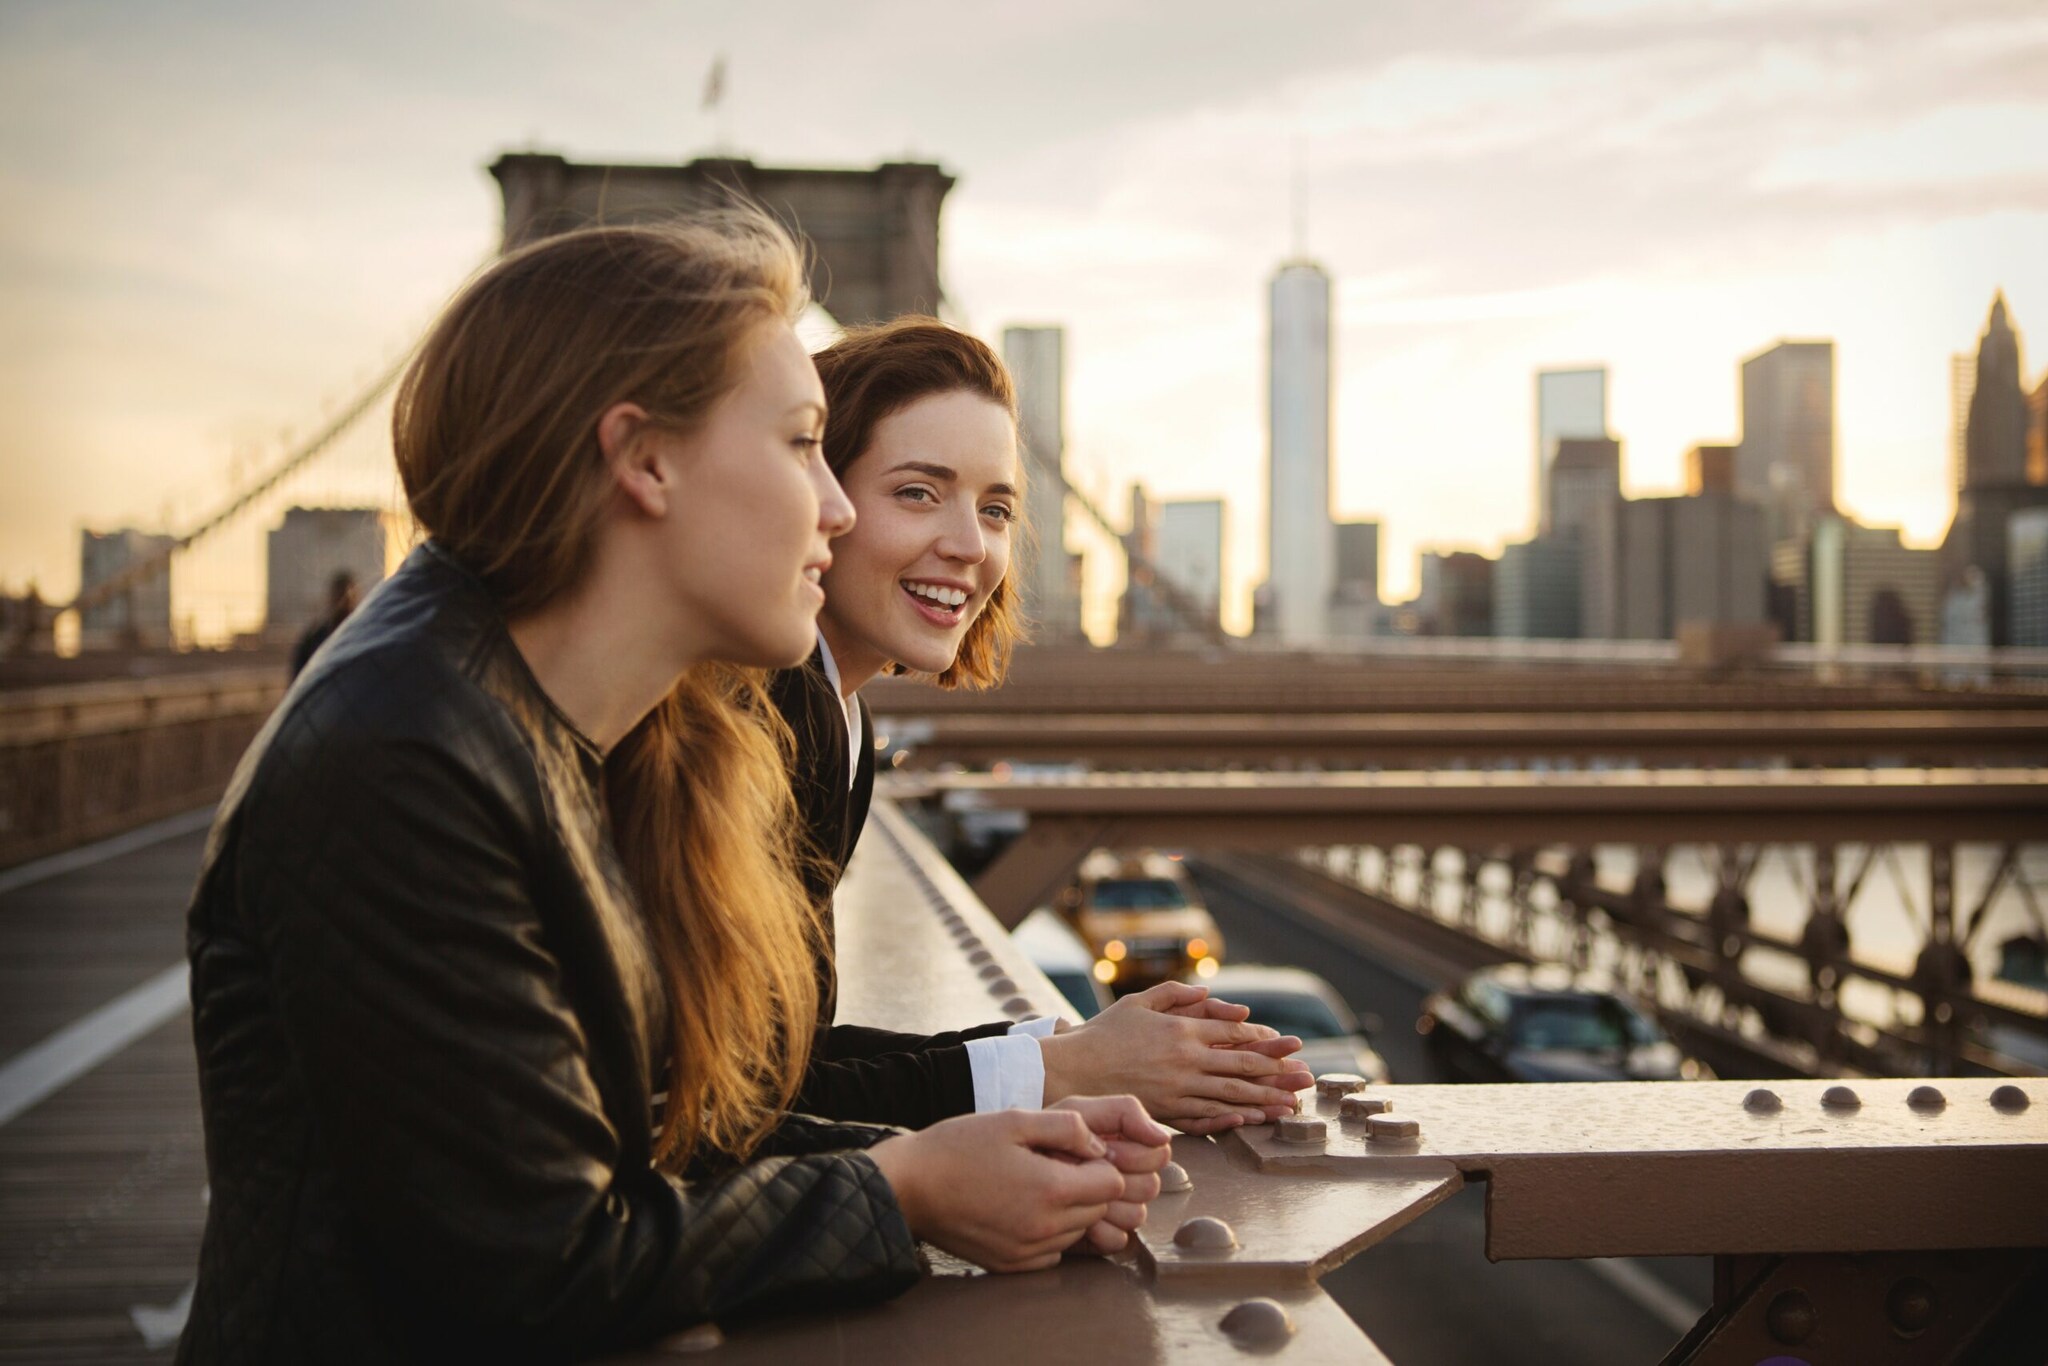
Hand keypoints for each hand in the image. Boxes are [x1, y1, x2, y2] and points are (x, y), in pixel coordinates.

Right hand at [867, 1110, 1124, 1272]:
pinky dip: (1048, 1232)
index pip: (1112, 1183)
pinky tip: (1022, 1208)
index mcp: (1051, 1190)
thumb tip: (1099, 1145)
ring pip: (1078, 1232)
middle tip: (1054, 1164)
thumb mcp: (1014, 1119)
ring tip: (1034, 1184)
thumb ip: (1067, 1128)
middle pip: (1099, 1210)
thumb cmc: (959, 1146)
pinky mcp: (1011, 1266)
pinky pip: (1053, 1252)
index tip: (1073, 1150)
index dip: (1099, 1162)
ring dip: (1069, 1209)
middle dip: (1087, 1186)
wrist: (909, 1187)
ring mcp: (1027, 1252)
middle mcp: (1045, 1229)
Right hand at [1038, 982, 1312, 1134]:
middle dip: (1279, 1073)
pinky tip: (1251, 1121)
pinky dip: (1232, 1120)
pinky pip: (1207, 1118)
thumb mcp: (1141, 1001)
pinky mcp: (1167, 1114)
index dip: (1265, 1039)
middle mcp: (1186, 1062)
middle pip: (1243, 1068)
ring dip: (1265, 1101)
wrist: (1071, 1071)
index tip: (1290, 1044)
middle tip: (1307, 1077)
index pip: (1235, 1035)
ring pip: (1231, 1097)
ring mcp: (1178, 1091)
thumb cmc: (1104, 1033)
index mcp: (1182, 1030)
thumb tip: (1219, 998)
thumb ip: (1179, 994)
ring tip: (1291, 1105)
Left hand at [1049, 1094, 1172, 1252]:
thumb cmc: (1041, 1134)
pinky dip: (1098, 1231)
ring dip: (1108, 1204)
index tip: (1103, 1148)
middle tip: (1084, 1169)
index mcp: (1127, 1146)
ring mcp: (1115, 1210)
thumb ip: (1124, 1112)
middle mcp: (1127, 1178)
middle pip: (1151, 1187)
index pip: (1158, 1154)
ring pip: (1137, 1215)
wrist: (1005, 1167)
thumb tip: (1163, 1137)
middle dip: (1119, 1177)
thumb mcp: (1078, 1111)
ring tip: (1077, 1192)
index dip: (1132, 1153)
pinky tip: (1075, 1214)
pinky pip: (1117, 1240)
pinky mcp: (1099, 1236)